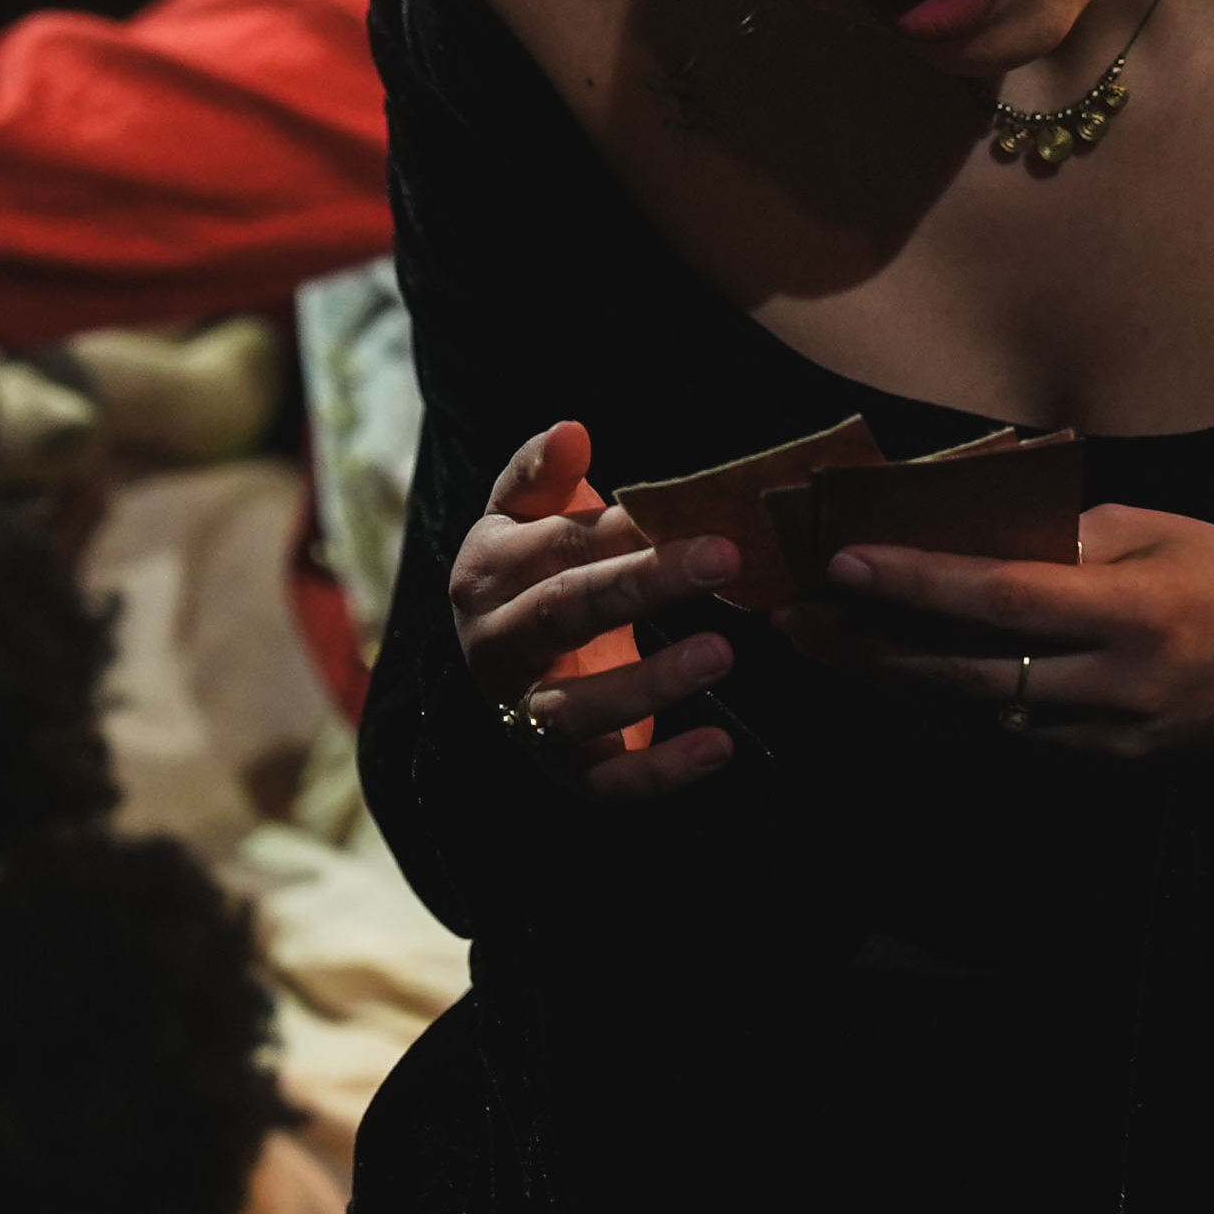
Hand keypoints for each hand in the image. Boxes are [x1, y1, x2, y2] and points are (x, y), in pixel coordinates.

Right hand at [449, 420, 742, 803]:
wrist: (514, 657)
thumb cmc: (538, 566)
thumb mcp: (529, 513)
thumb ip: (545, 472)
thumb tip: (571, 430)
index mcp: (486, 574)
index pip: (556, 547)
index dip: (621, 530)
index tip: (692, 509)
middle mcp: (496, 647)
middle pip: (566, 614)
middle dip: (646, 585)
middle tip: (727, 558)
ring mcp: (526, 716)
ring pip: (578, 709)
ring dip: (652, 683)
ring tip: (722, 651)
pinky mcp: (566, 770)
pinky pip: (608, 784)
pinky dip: (662, 772)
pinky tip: (718, 747)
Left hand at [784, 503, 1213, 765]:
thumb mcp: (1160, 531)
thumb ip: (1066, 537)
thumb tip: (970, 530)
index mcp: (1135, 611)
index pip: (1004, 597)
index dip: (918, 581)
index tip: (843, 559)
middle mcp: (1117, 684)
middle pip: (972, 671)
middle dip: (875, 647)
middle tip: (798, 620)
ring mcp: (1111, 738)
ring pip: (980, 712)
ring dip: (896, 682)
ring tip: (824, 647)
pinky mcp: (1108, 767)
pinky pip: (1012, 735)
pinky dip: (949, 707)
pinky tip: (895, 681)